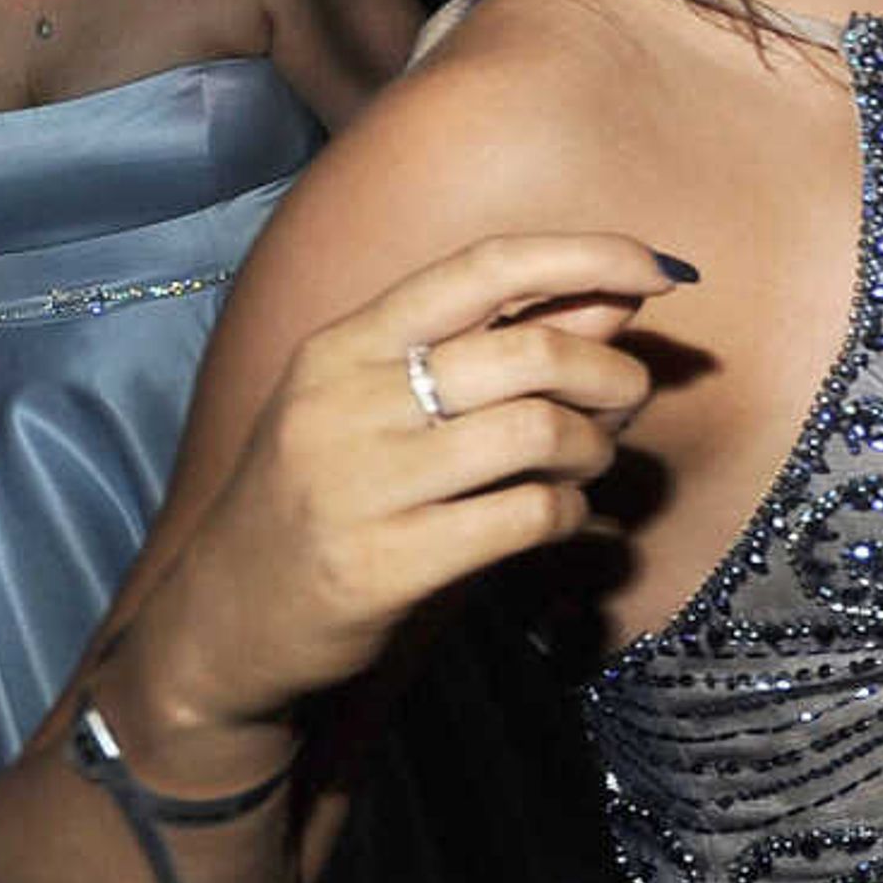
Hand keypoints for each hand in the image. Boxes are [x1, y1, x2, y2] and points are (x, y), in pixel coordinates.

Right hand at [147, 236, 683, 733]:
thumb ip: (492, 349)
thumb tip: (611, 300)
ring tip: (588, 465)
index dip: (587, 258)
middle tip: (628, 403)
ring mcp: (356, 483)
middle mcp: (344, 400)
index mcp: (346, 344)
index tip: (661, 272)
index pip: (484, 267)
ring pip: (536, 431)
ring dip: (594, 449)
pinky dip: (570, 514)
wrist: (222, 625)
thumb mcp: (383, 405)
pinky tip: (561, 519)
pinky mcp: (381, 564)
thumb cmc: (325, 498)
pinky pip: (524, 516)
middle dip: (611, 375)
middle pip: (529, 353)